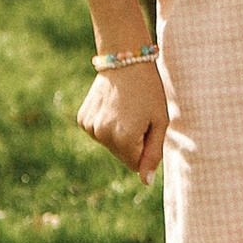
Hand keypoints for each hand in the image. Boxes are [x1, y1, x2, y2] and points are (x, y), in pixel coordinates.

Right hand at [78, 57, 165, 177]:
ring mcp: (90, 127)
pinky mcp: (83, 120)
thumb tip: (145, 181)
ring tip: (126, 109)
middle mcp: (103, 136)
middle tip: (138, 116)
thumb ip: (153, 154)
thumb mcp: (160, 122)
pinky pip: (99, 133)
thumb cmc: (149, 91)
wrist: (125, 61)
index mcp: (124, 138)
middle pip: (121, 156)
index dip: (145, 148)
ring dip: (119, 134)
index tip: (148, 126)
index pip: (134, 163)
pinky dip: (107, 125)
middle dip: (132, 143)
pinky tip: (112, 106)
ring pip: (109, 145)